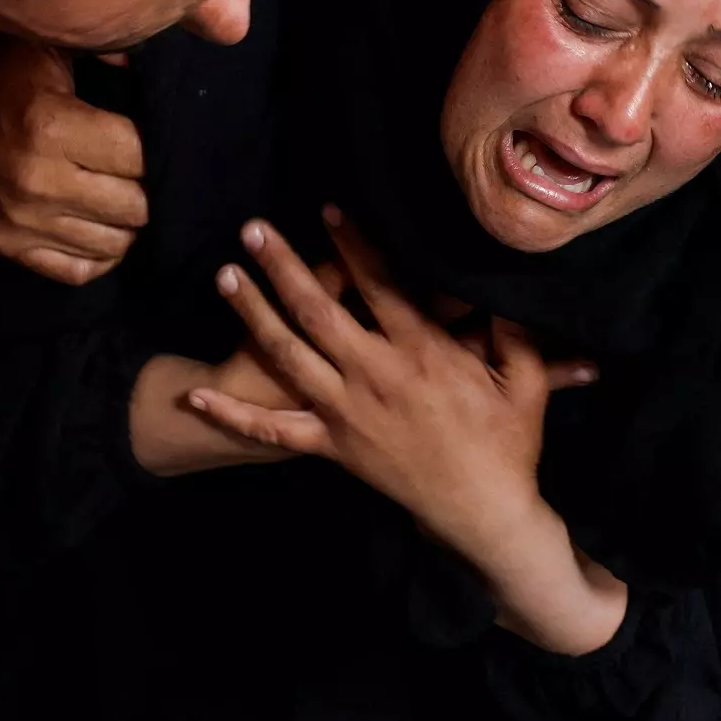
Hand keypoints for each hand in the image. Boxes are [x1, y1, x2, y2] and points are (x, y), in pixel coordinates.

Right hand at [0, 35, 147, 284]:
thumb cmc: (6, 72)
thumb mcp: (54, 47)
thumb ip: (112, 52)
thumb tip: (156, 68)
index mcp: (51, 128)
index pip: (138, 157)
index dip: (155, 149)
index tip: (155, 140)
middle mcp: (36, 182)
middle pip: (133, 206)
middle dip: (147, 188)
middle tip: (143, 173)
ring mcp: (20, 221)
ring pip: (114, 243)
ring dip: (128, 222)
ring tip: (124, 196)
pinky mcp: (7, 245)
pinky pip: (79, 270)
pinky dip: (101, 254)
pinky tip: (103, 226)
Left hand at [194, 211, 556, 560]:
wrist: (482, 512)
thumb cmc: (507, 442)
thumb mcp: (524, 379)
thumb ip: (512, 329)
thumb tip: (501, 286)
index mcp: (422, 353)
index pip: (379, 285)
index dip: (352, 244)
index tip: (328, 209)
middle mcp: (375, 376)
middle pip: (317, 310)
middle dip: (282, 266)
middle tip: (253, 229)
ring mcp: (347, 413)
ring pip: (288, 356)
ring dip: (253, 313)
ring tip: (225, 276)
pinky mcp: (333, 447)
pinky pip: (274, 430)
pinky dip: (233, 416)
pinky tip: (196, 398)